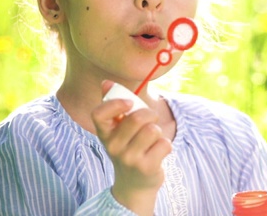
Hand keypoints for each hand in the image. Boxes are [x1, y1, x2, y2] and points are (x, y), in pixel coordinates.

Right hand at [92, 80, 171, 215]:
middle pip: (137, 118)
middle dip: (151, 114)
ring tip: (153, 140)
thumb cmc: (129, 148)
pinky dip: (166, 145)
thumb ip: (114, 106)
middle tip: (152, 120)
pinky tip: (158, 153)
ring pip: (153, 130)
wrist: (134, 185)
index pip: (99, 113)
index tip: (130, 103)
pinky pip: (164, 143)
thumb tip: (107, 82)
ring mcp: (129, 159)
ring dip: (158, 131)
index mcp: (104, 134)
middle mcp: (113, 147)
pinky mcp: (146, 167)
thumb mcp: (118, 130)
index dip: (116, 103)